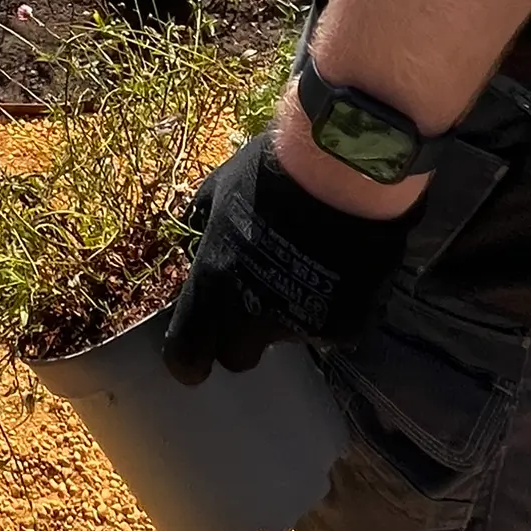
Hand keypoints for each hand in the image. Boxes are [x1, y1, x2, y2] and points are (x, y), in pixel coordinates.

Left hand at [162, 134, 421, 387]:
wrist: (342, 172)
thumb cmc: (270, 173)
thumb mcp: (218, 190)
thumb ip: (199, 224)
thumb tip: (188, 244)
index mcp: (213, 286)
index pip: (186, 357)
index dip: (189, 358)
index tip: (194, 351)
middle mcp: (252, 318)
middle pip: (238, 357)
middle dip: (242, 336)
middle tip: (255, 299)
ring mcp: (301, 327)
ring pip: (287, 338)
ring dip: (289, 314)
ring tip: (307, 267)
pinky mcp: (345, 327)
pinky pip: (330, 330)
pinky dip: (330, 309)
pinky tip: (340, 272)